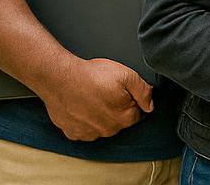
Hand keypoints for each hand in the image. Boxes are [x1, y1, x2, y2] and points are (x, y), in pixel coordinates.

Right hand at [37, 56, 152, 140]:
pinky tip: (82, 106)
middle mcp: (107, 130)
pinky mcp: (73, 133)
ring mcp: (89, 133)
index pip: (136, 113)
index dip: (131, 100)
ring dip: (101, 115)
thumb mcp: (126, 75)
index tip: (121, 91)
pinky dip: (85, 120)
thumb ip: (143, 91)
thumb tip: (150, 105)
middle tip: (106, 92)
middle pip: (120, 121)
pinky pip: (85, 129)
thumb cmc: (91, 75)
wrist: (59, 78)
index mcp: (123, 117)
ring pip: (102, 127)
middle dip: (117, 108)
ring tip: (92, 97)